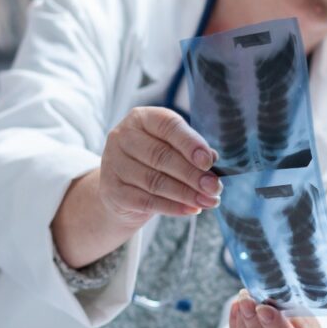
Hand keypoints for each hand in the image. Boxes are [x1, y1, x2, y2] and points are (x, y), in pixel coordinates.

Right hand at [99, 106, 221, 227]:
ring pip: (154, 181)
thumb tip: (212, 159)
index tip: (209, 162)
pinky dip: (172, 207)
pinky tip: (191, 209)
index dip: (190, 144)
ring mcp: (113, 163)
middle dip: (192, 174)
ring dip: (186, 193)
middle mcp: (123, 136)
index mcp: (142, 118)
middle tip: (214, 187)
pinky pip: (146, 201)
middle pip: (161, 156)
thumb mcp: (173, 148)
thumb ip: (191, 150)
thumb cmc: (155, 161)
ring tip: (208, 201)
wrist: (123, 189)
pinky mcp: (112, 190)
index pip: (168, 126)